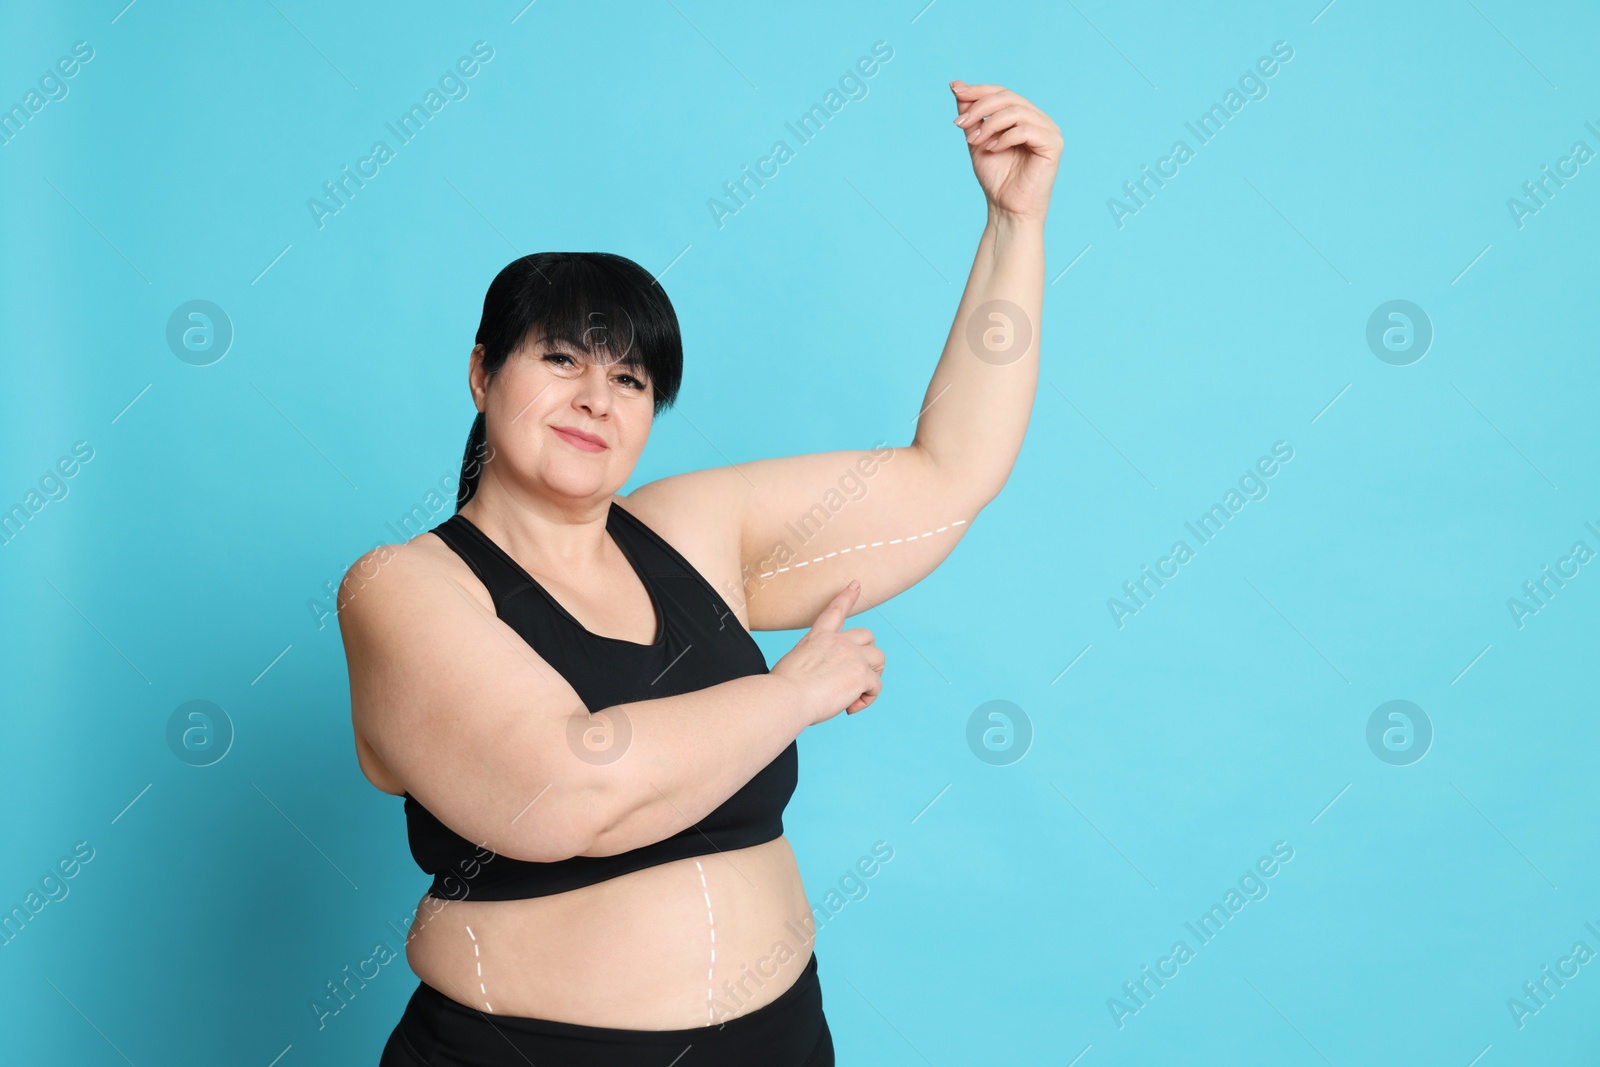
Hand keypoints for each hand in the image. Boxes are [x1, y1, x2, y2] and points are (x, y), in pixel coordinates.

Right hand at [771, 581, 885, 724]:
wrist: (786, 697)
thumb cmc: (782, 688)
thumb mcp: (796, 665)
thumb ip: (814, 664)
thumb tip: (822, 680)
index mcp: (818, 637)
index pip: (835, 610)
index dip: (847, 596)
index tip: (856, 584)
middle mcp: (838, 641)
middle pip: (868, 636)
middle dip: (868, 655)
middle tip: (857, 677)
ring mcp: (853, 656)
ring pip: (879, 659)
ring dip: (872, 676)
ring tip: (856, 693)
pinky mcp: (862, 674)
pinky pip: (876, 686)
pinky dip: (867, 699)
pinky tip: (849, 708)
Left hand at [950, 80, 1062, 225]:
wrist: (1007, 208)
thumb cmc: (996, 178)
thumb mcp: (977, 140)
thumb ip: (971, 115)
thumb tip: (956, 85)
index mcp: (1024, 116)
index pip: (1002, 93)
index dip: (978, 90)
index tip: (956, 92)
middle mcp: (1039, 119)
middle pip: (1007, 98)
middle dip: (979, 107)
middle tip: (960, 123)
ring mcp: (1049, 130)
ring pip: (1016, 111)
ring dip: (989, 125)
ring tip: (975, 142)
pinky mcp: (1053, 144)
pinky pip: (1026, 129)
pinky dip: (1004, 137)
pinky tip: (992, 149)